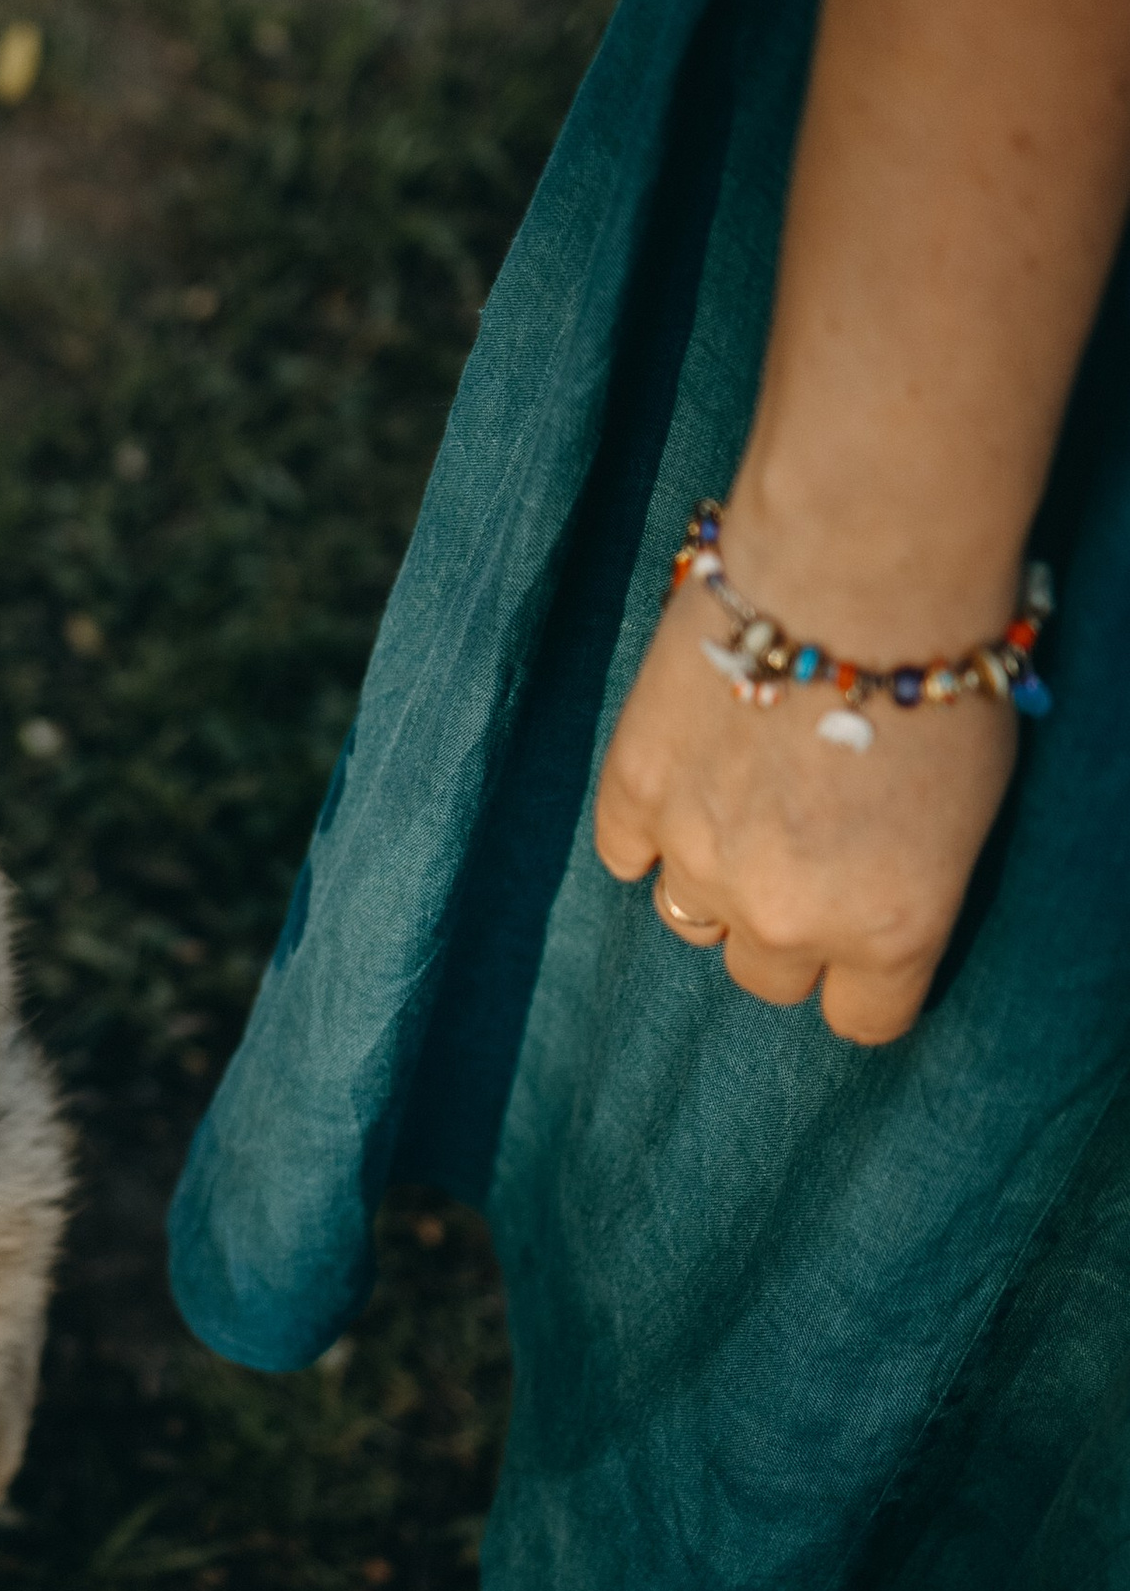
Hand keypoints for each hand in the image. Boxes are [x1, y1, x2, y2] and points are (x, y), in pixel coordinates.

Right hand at [593, 510, 1019, 1046]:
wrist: (858, 570)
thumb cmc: (940, 674)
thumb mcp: (965, 812)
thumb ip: (903, 883)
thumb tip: (859, 893)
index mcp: (889, 932)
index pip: (859, 1020)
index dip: (859, 977)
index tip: (859, 929)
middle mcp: (788, 916)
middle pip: (767, 975)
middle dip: (784, 923)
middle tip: (803, 846)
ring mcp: (700, 856)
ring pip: (690, 917)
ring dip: (713, 878)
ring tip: (741, 805)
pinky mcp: (634, 790)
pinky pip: (625, 852)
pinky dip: (651, 827)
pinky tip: (685, 778)